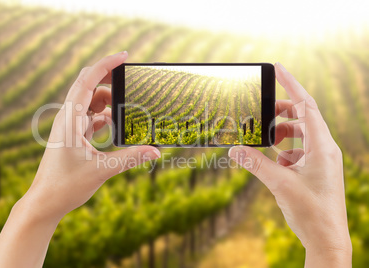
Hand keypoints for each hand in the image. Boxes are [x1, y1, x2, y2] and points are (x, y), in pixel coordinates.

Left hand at [0, 52, 159, 267]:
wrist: (44, 202)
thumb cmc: (65, 186)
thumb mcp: (101, 170)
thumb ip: (130, 158)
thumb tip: (156, 151)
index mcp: (70, 119)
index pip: (87, 80)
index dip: (106, 64)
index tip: (124, 55)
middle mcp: (68, 118)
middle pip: (89, 86)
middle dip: (110, 80)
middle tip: (131, 82)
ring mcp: (69, 126)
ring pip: (90, 102)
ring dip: (109, 102)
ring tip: (128, 110)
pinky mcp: (73, 136)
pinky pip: (90, 117)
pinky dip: (104, 117)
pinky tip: (117, 126)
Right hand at [229, 63, 351, 266]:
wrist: (327, 239)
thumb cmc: (311, 212)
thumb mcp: (279, 184)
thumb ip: (255, 164)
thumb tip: (233, 150)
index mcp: (322, 146)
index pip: (307, 105)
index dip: (292, 84)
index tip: (278, 68)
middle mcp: (325, 149)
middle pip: (304, 117)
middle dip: (282, 112)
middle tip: (262, 112)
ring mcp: (322, 160)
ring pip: (301, 134)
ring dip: (282, 133)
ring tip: (266, 139)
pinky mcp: (317, 170)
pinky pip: (300, 150)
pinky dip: (285, 150)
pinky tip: (275, 162)